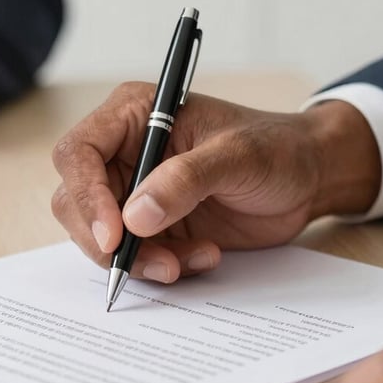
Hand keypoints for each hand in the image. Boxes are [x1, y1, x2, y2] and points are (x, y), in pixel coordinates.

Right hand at [51, 81, 380, 282]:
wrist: (306, 178)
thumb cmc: (276, 148)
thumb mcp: (237, 156)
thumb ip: (186, 180)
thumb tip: (134, 217)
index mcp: (134, 116)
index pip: (79, 152)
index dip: (85, 195)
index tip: (114, 236)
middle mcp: (125, 152)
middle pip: (76, 200)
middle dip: (108, 240)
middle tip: (157, 262)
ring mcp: (135, 190)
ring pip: (101, 236)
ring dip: (139, 259)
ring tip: (191, 260)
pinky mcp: (152, 224)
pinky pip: (134, 255)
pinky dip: (161, 266)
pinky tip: (203, 256)